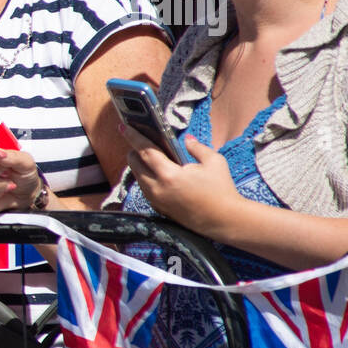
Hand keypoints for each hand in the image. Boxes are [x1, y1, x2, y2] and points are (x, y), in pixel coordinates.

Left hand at [121, 124, 238, 234]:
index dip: (133, 137)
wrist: (225, 220)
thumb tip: (187, 139)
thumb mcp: (214, 161)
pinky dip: (145, 179)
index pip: (145, 151)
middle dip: (134, 151)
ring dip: (138, 166)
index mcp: (169, 175)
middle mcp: (157, 188)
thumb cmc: (222, 189)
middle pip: (135, 165)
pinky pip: (145, 190)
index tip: (123, 126)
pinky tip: (153, 173)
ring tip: (145, 156)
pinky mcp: (159, 209)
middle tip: (137, 141)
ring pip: (138, 178)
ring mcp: (156, 201)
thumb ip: (197, 147)